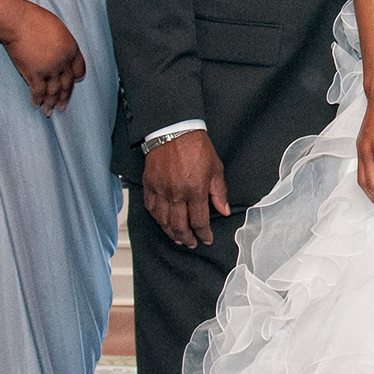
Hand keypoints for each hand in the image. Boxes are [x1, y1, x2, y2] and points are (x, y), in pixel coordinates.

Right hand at [4, 4, 85, 112]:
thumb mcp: (57, 27)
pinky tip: (36, 105)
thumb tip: (59, 51)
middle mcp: (63, 61)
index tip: (73, 84)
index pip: (79, 69)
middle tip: (62, 106)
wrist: (16, 21)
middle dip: (64, 97)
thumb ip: (62, 42)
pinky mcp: (35, 73)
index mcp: (71, 48)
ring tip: (49, 111)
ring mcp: (49, 69)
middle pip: (67, 84)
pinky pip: (38, 91)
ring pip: (53, 91)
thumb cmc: (33, 19)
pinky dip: (37, 100)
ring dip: (51, 103)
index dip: (76, 78)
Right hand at [143, 131, 230, 247]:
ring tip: (178, 238)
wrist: (174, 130)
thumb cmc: (196, 146)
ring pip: (163, 221)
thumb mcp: (215, 168)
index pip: (200, 222)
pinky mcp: (150, 184)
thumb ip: (219, 192)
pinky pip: (151, 208)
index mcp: (195, 190)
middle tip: (191, 243)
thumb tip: (223, 210)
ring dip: (171, 233)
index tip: (206, 239)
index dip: (204, 234)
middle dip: (187, 239)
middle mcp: (176, 194)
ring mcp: (161, 190)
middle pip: (180, 226)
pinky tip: (162, 222)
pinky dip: (157, 218)